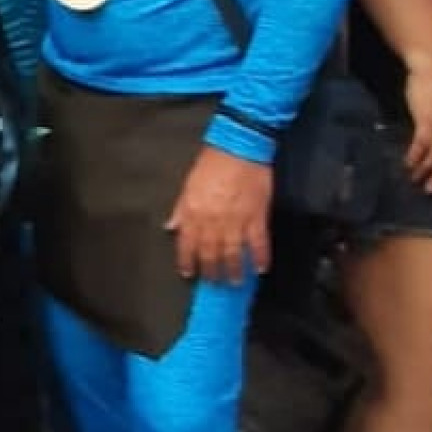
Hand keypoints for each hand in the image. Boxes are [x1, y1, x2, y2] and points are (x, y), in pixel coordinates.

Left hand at [166, 146, 272, 282]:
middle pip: (210, 253)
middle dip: (211, 271)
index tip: (188, 273)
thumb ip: (181, 209)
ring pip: (233, 253)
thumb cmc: (212, 163)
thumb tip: (172, 227)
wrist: (238, 148)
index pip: (187, 243)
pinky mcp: (257, 217)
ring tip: (235, 282)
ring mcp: (236, 220)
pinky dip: (260, 258)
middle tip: (213, 283)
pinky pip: (259, 243)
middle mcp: (213, 220)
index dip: (187, 261)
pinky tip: (260, 268)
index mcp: (193, 211)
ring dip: (234, 270)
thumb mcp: (188, 185)